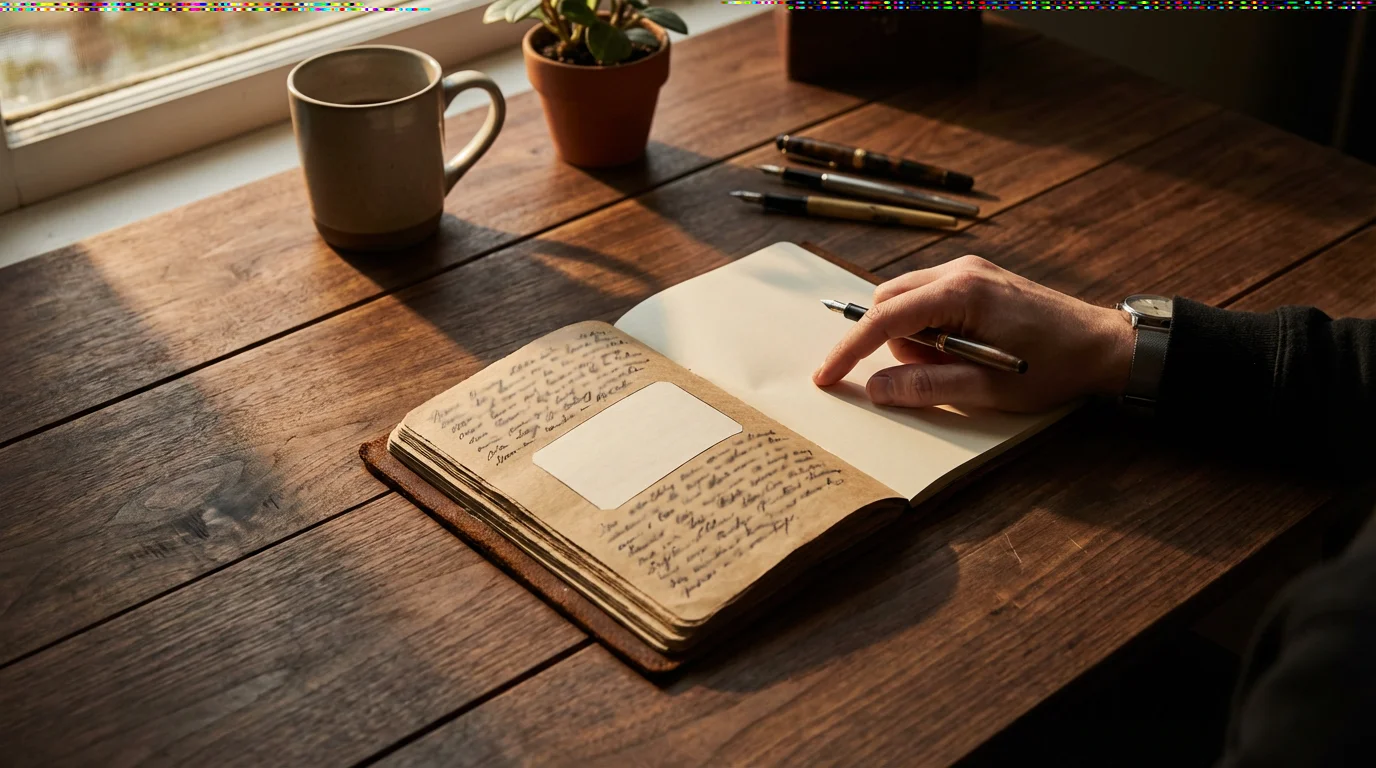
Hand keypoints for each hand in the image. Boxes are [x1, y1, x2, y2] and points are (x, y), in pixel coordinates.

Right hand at [812, 255, 1136, 411]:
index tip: (826, 377)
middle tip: (933, 372)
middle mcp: (959, 271)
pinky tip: (966, 349)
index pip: (883, 318)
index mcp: (960, 293)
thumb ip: (927, 387)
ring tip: (962, 363)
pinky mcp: (975, 278)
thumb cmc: (1052, 367)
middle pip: (888, 302)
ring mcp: (967, 270)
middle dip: (892, 343)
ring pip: (905, 301)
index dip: (849, 350)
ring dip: (915, 338)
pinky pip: (928, 300)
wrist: (1102, 344)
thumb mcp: (987, 390)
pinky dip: (931, 329)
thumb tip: (876, 389)